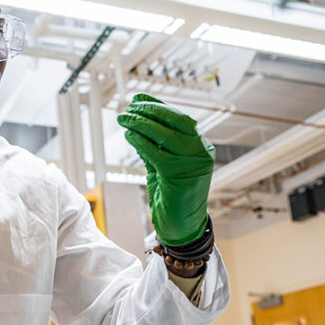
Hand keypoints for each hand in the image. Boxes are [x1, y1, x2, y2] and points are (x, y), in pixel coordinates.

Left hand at [117, 93, 215, 245]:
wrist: (183, 226)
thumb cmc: (173, 195)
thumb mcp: (164, 163)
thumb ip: (155, 143)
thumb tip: (138, 119)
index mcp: (200, 145)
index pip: (178, 117)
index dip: (157, 105)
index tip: (138, 98)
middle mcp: (200, 150)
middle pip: (174, 120)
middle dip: (149, 110)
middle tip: (128, 108)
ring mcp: (193, 162)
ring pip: (164, 134)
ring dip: (140, 123)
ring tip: (124, 118)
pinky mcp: (180, 175)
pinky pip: (157, 152)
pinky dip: (141, 141)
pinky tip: (130, 136)